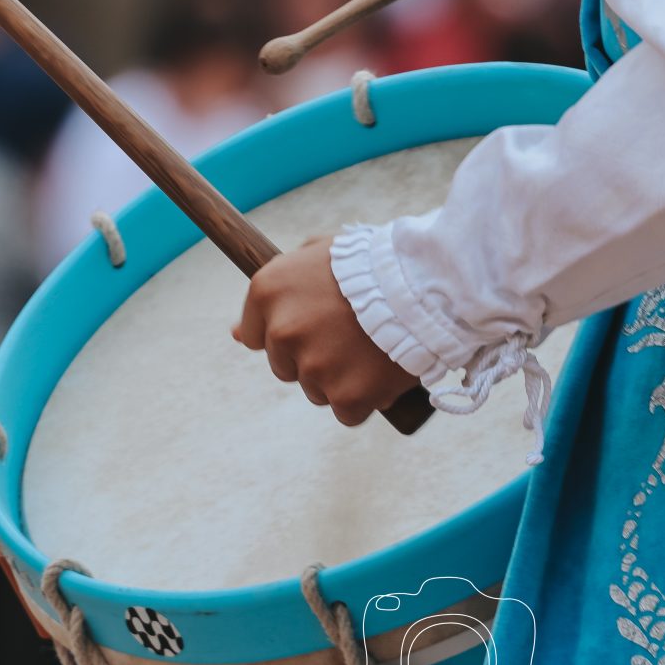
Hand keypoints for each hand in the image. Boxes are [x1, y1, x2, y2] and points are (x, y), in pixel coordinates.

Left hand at [233, 237, 419, 425]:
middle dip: (314, 356)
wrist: (427, 282)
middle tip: (351, 335)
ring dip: (341, 377)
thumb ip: (278, 288)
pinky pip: (346, 412)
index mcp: (268, 292)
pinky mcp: (345, 396)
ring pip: (316, 390)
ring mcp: (314, 367)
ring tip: (371, 349)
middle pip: (286, 367)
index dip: (289, 333)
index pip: (254, 336)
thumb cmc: (374, 262)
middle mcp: (283, 331)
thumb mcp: (318, 253)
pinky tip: (382, 372)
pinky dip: (365, 398)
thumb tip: (237, 335)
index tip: (316, 326)